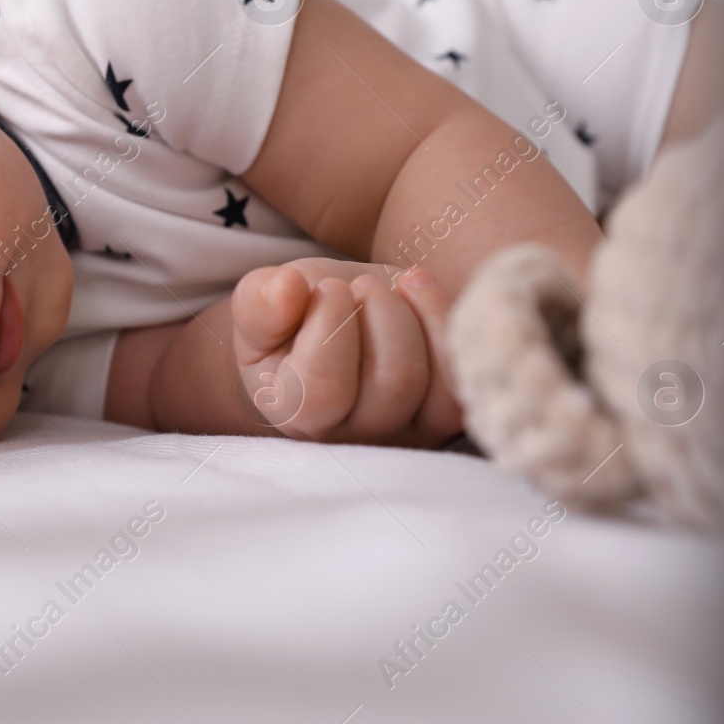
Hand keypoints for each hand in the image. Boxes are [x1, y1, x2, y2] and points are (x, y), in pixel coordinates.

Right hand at [230, 258, 462, 446]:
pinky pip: (464, 375)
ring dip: (416, 315)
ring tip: (388, 288)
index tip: (327, 288)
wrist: (332, 325)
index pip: (324, 389)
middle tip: (360, 285)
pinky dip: (446, 320)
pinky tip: (417, 289)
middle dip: (381, 311)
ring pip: (435, 382)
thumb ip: (260, 303)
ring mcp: (408, 432)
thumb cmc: (293, 318)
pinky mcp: (447, 414)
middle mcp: (356, 439)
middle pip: (394, 383)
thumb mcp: (260, 307)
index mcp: (297, 416)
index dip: (331, 326)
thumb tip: (286, 289)